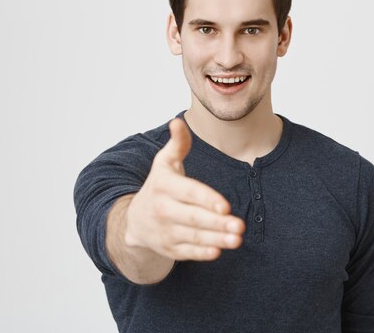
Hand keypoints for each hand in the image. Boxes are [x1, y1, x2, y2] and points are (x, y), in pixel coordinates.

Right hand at [124, 118, 245, 260]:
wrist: (134, 220)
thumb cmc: (159, 187)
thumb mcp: (164, 163)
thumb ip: (177, 143)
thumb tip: (177, 122)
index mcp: (164, 186)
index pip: (189, 193)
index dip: (207, 199)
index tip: (226, 206)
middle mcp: (163, 209)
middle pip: (193, 217)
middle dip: (217, 223)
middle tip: (240, 226)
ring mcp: (165, 231)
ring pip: (193, 236)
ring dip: (216, 239)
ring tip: (237, 239)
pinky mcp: (170, 248)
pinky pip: (188, 252)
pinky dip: (202, 253)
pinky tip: (218, 251)